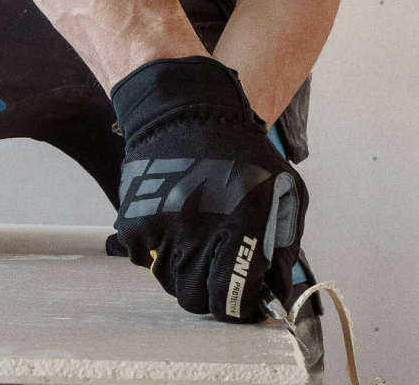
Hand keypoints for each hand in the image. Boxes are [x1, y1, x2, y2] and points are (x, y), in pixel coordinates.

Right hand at [111, 56, 306, 321]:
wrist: (185, 111)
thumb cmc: (241, 151)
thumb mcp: (284, 191)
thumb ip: (283, 247)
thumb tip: (278, 294)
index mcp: (239, 225)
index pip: (232, 299)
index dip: (240, 306)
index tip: (244, 299)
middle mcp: (197, 231)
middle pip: (197, 299)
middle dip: (212, 291)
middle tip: (219, 269)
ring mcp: (161, 228)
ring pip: (170, 283)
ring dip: (185, 271)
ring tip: (197, 239)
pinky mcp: (134, 222)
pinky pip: (145, 260)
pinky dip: (158, 252)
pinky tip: (174, 224)